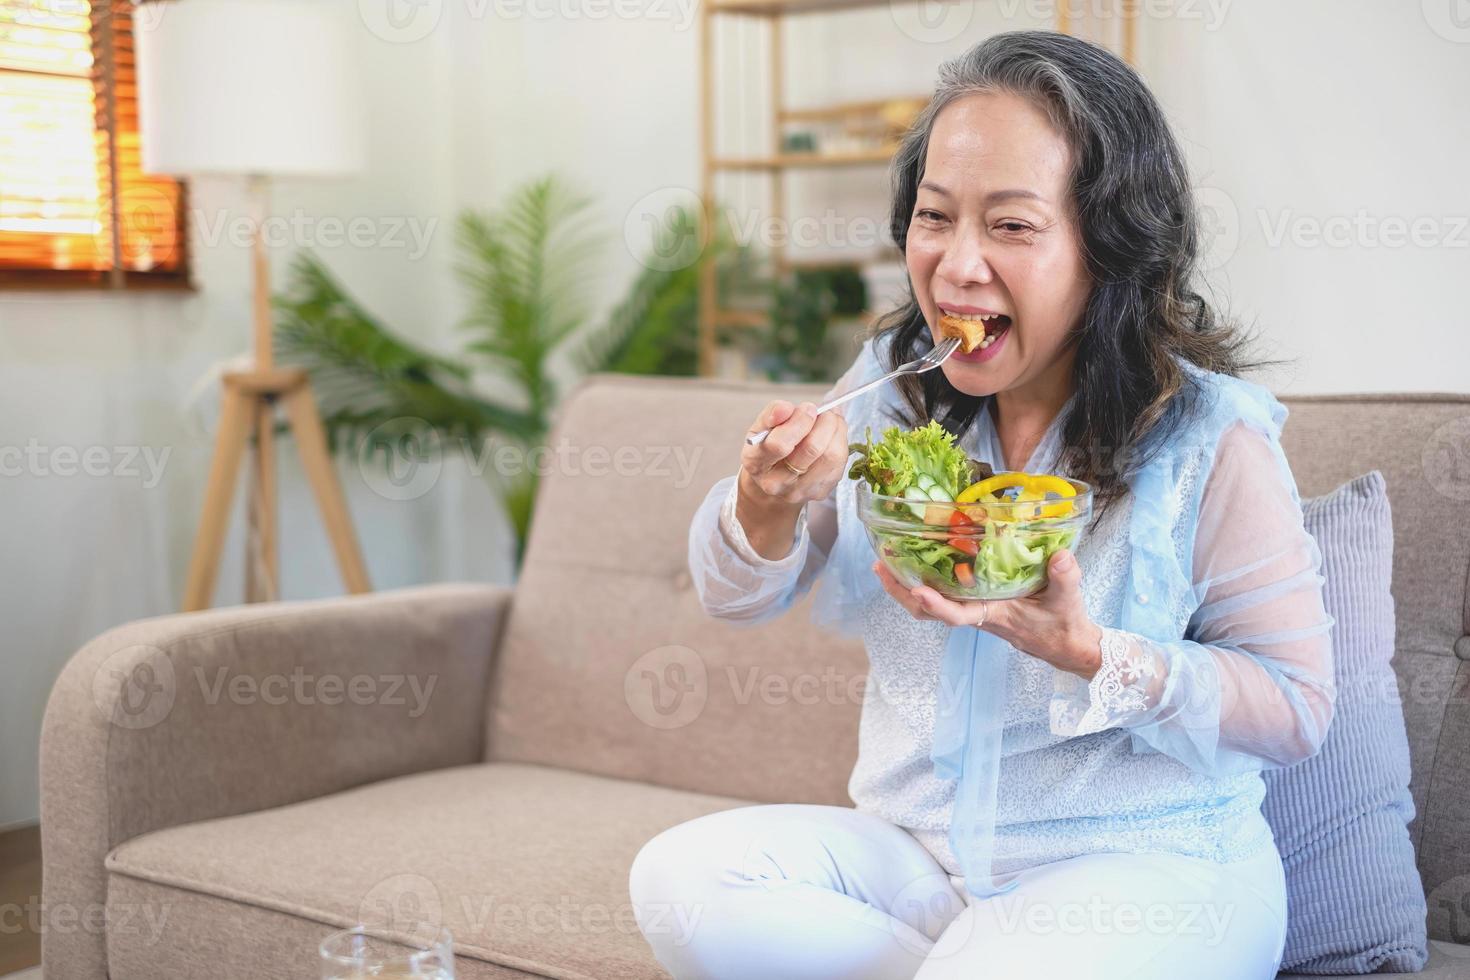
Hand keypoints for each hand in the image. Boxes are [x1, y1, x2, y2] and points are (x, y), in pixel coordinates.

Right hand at [734, 400, 849, 560]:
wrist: (773, 481)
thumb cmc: (767, 449)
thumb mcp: (760, 429)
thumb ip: (770, 415)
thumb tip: (786, 408)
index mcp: (756, 463)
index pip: (779, 444)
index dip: (799, 421)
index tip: (807, 408)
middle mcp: (778, 482)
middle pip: (812, 449)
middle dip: (824, 422)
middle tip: (823, 412)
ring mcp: (802, 490)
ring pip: (832, 456)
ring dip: (837, 430)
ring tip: (830, 420)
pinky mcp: (821, 492)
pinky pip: (840, 462)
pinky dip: (841, 442)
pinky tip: (832, 435)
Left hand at [871, 548, 1103, 679]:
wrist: (1065, 644)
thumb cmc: (1063, 624)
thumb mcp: (1068, 600)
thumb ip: (1066, 578)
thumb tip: (1061, 556)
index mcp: (993, 614)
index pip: (958, 615)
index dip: (937, 605)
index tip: (918, 590)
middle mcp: (975, 613)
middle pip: (928, 612)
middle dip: (902, 592)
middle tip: (880, 566)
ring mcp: (972, 608)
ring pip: (928, 605)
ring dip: (904, 586)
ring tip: (883, 562)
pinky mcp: (974, 602)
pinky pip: (940, 595)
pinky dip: (922, 579)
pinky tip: (913, 561)